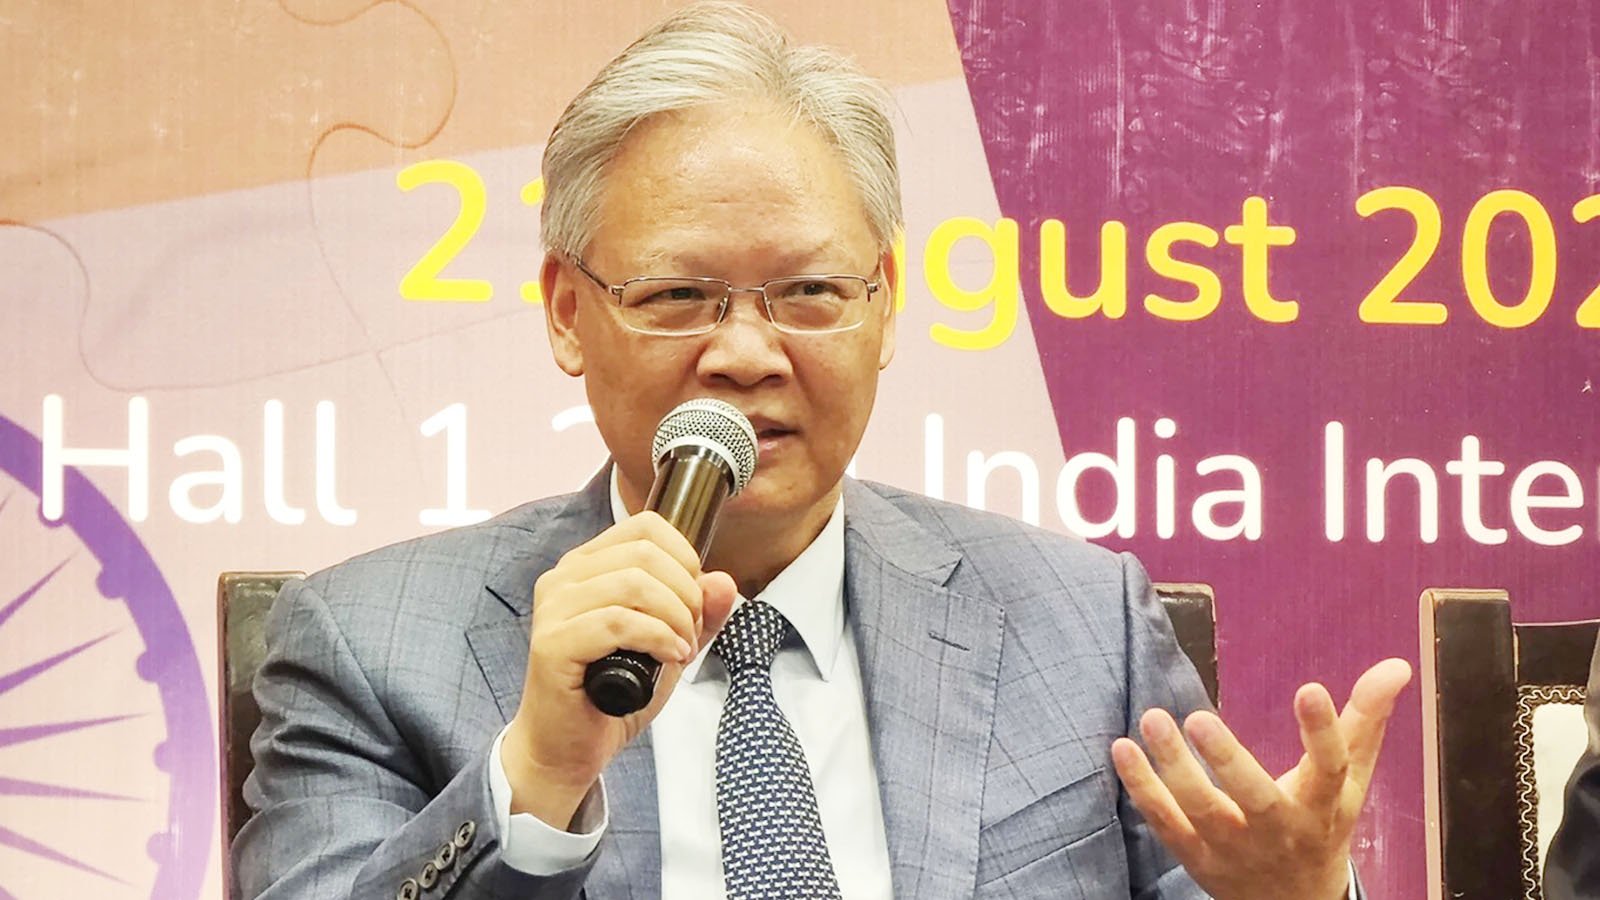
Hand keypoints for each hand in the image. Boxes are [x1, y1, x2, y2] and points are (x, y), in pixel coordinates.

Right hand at [501, 511, 737, 828]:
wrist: (568, 749)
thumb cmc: (613, 693)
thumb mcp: (669, 645)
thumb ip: (698, 615)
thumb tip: (722, 580)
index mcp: (587, 565)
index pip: (646, 526)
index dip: (685, 557)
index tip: (694, 600)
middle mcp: (563, 578)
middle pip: (645, 554)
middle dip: (685, 593)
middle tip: (690, 633)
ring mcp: (553, 609)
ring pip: (633, 584)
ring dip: (674, 618)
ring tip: (681, 649)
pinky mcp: (552, 643)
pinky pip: (617, 622)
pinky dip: (657, 638)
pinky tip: (670, 657)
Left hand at [1111, 658, 1412, 899]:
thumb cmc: (1322, 825)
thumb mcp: (1351, 780)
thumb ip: (1367, 721)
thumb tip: (1397, 664)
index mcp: (1322, 805)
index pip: (1330, 767)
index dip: (1323, 731)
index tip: (1310, 688)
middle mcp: (1279, 830)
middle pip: (1256, 799)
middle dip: (1228, 762)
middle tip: (1198, 719)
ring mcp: (1234, 848)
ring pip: (1201, 811)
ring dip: (1173, 768)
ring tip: (1153, 718)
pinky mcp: (1196, 856)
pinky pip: (1165, 822)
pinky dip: (1142, 788)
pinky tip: (1122, 748)